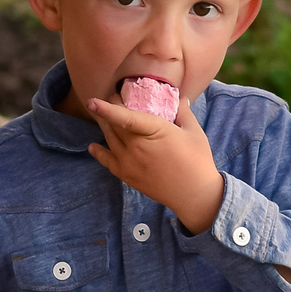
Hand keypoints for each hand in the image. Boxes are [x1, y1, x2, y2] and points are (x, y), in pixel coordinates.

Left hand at [85, 89, 223, 235]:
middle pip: (114, 126)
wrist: (194, 194)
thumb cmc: (197, 161)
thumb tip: (180, 99)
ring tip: (104, 116)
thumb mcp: (194, 132)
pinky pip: (108, 161)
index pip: (126, 118)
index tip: (92, 100)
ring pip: (110, 140)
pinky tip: (93, 146)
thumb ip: (184, 112)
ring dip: (104, 126)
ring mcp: (130, 162)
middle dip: (108, 110)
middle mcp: (137, 147)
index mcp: (154, 131)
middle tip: (112, 97)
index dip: (107, 109)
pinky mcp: (128, 176)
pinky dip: (99, 152)